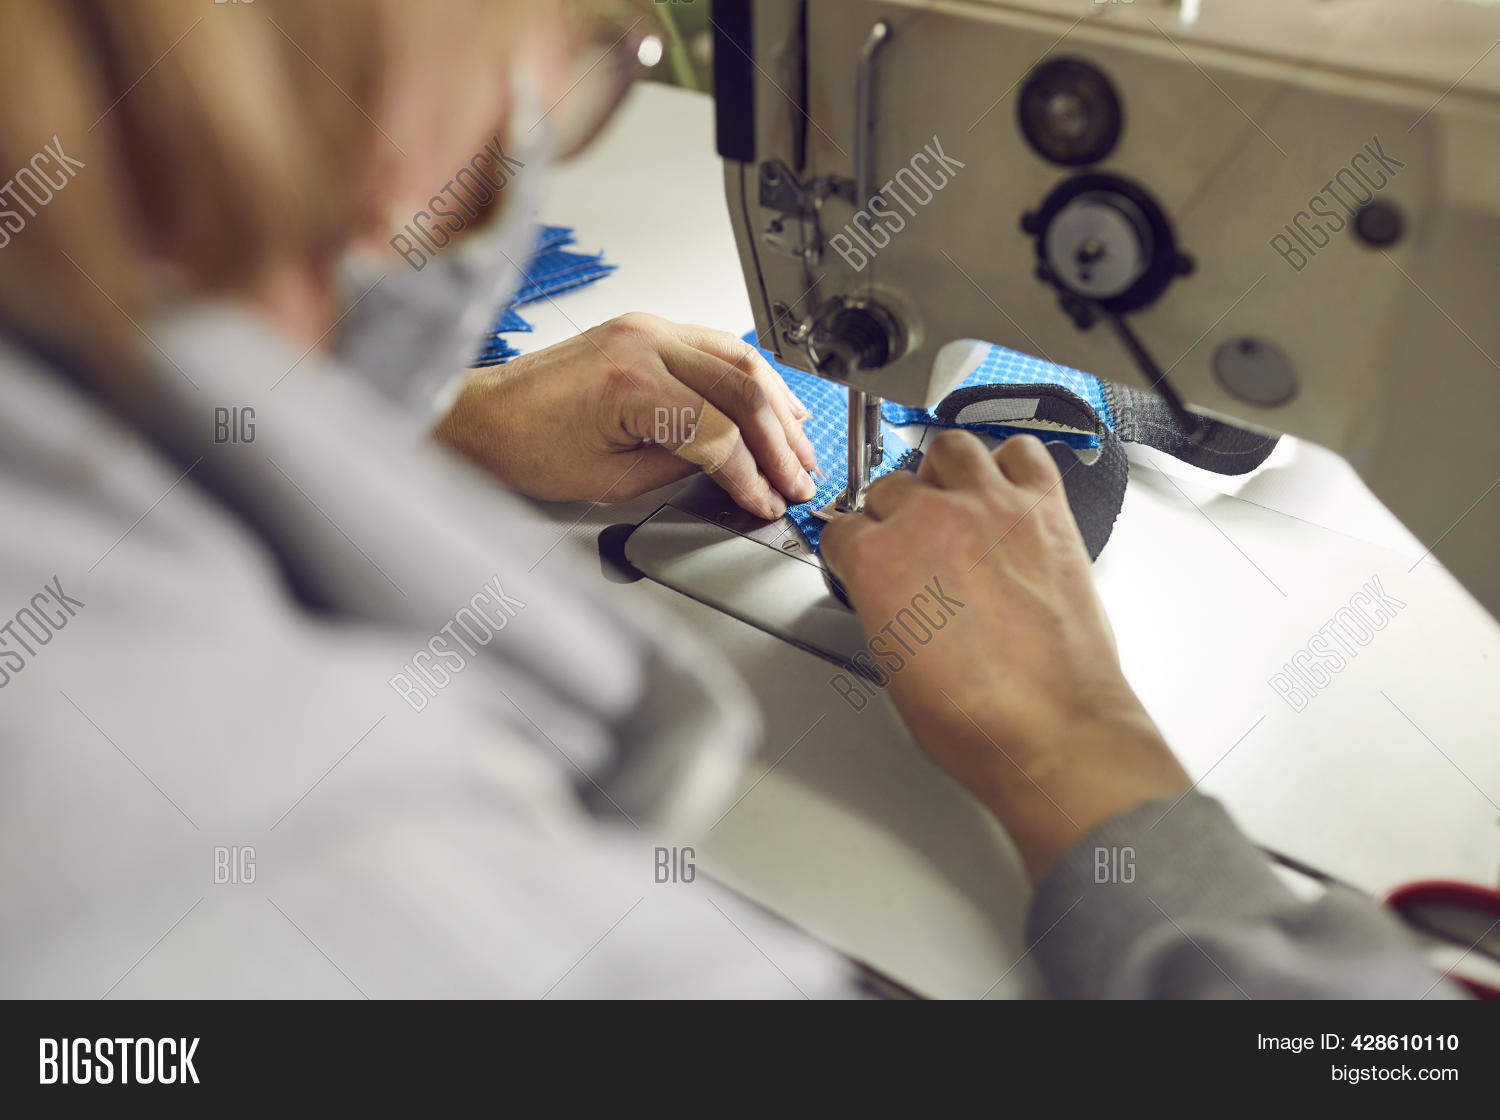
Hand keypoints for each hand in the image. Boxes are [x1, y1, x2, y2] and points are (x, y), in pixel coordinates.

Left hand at [434, 314, 818, 518]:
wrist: (482, 412)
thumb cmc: (525, 444)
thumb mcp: (609, 479)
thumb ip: (680, 468)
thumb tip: (734, 471)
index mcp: (631, 383)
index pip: (720, 433)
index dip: (753, 475)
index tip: (767, 502)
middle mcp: (644, 343)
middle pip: (742, 389)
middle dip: (781, 441)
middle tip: (800, 479)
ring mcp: (648, 328)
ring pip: (741, 360)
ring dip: (778, 406)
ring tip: (801, 447)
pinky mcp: (647, 328)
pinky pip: (717, 347)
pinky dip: (752, 379)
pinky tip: (773, 404)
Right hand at [820, 430, 1189, 880]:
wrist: (1049, 729)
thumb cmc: (976, 718)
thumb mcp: (892, 667)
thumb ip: (882, 608)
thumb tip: (892, 597)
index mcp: (876, 560)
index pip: (842, 529)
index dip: (851, 548)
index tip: (862, 557)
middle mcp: (927, 520)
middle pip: (890, 487)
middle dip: (894, 514)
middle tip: (911, 542)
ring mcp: (988, 507)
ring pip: (949, 449)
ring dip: (944, 471)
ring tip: (953, 499)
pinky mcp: (1043, 510)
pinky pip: (1023, 452)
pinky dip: (1012, 463)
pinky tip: (1008, 488)